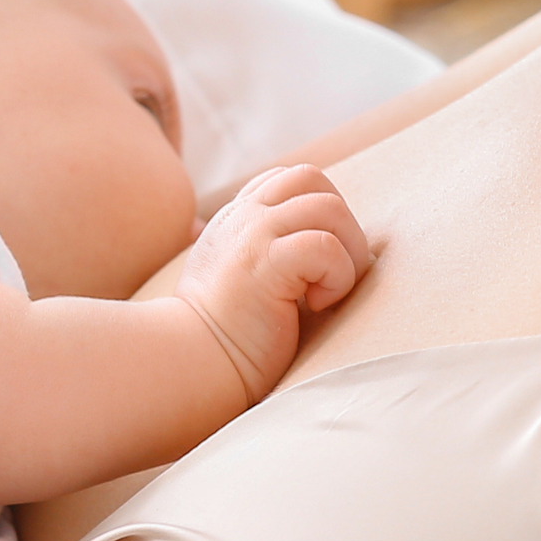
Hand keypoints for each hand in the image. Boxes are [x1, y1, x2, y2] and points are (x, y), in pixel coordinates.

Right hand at [173, 163, 372, 403]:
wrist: (193, 362)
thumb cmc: (222, 332)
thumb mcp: (237, 273)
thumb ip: (262, 248)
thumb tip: (314, 246)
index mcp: (236, 216)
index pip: (289, 177)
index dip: (316, 208)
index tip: (315, 256)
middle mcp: (244, 216)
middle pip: (313, 178)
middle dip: (342, 223)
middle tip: (335, 272)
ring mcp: (253, 234)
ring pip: (329, 208)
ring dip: (347, 252)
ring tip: (328, 291)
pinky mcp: (266, 263)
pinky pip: (324, 247)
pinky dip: (337, 277)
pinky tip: (317, 305)